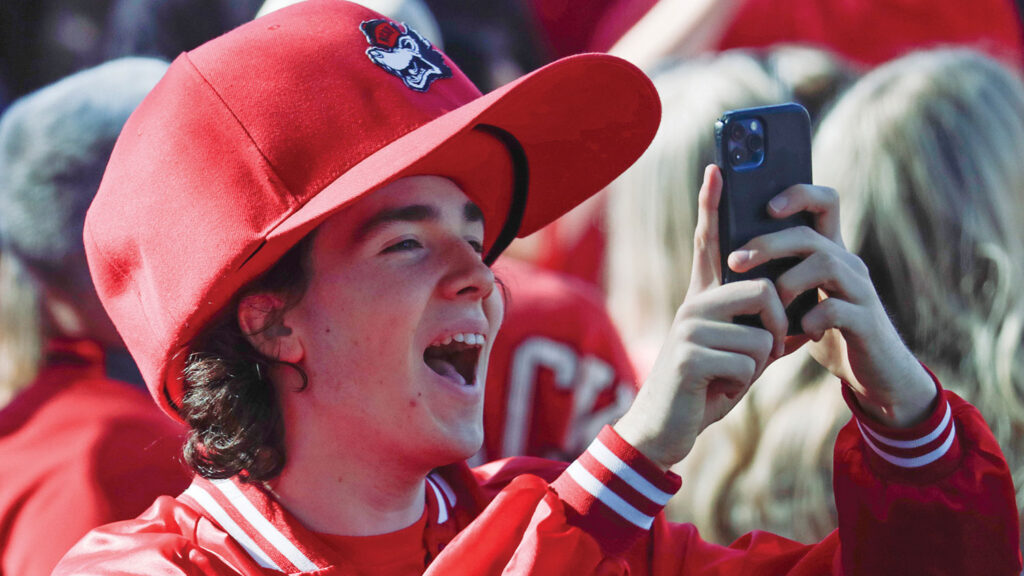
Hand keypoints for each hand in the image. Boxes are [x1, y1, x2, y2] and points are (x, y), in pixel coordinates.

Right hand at [614, 165, 787, 468]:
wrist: (662, 428)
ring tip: (727, 377)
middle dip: (775, 329)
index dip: (712, 205)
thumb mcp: (740, 357)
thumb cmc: (703, 390)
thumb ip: (763, 334)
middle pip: (764, 291)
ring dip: (757, 365)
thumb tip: (799, 324)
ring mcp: (689, 327)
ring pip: (762, 333)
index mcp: (703, 299)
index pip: (709, 244)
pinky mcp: (690, 354)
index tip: (716, 168)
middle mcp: (693, 304)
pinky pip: (749, 360)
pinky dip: (744, 383)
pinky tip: (716, 390)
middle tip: (755, 358)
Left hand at [728, 182, 936, 427]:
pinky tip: (800, 333)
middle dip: (769, 244)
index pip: (824, 202)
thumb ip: (777, 274)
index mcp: (830, 251)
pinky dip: (812, 319)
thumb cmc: (825, 329)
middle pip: (810, 235)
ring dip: (788, 282)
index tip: (767, 206)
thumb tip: (729, 255)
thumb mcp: (800, 297)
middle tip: (736, 261)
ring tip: (769, 304)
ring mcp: (860, 290)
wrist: (873, 371)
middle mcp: (848, 263)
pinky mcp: (866, 322)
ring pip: (826, 263)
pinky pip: (837, 309)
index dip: (799, 194)